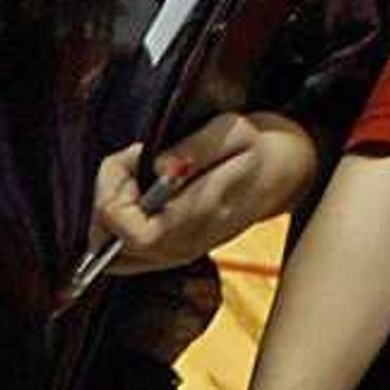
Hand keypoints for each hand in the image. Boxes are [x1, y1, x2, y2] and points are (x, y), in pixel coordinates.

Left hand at [92, 114, 320, 274]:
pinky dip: (116, 222)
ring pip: (110, 252)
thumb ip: (195, 149)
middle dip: (107, 198)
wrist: (282, 175)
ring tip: (137, 175)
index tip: (128, 160)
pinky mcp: (167, 254)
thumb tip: (158, 166)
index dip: (113, 198)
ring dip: (110, 211)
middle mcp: (181, 247)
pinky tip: (139, 192)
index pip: (133, 234)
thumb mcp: (236, 133)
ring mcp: (173, 256)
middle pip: (110, 246)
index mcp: (197, 218)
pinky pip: (122, 252)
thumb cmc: (258, 150)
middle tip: (132, 161)